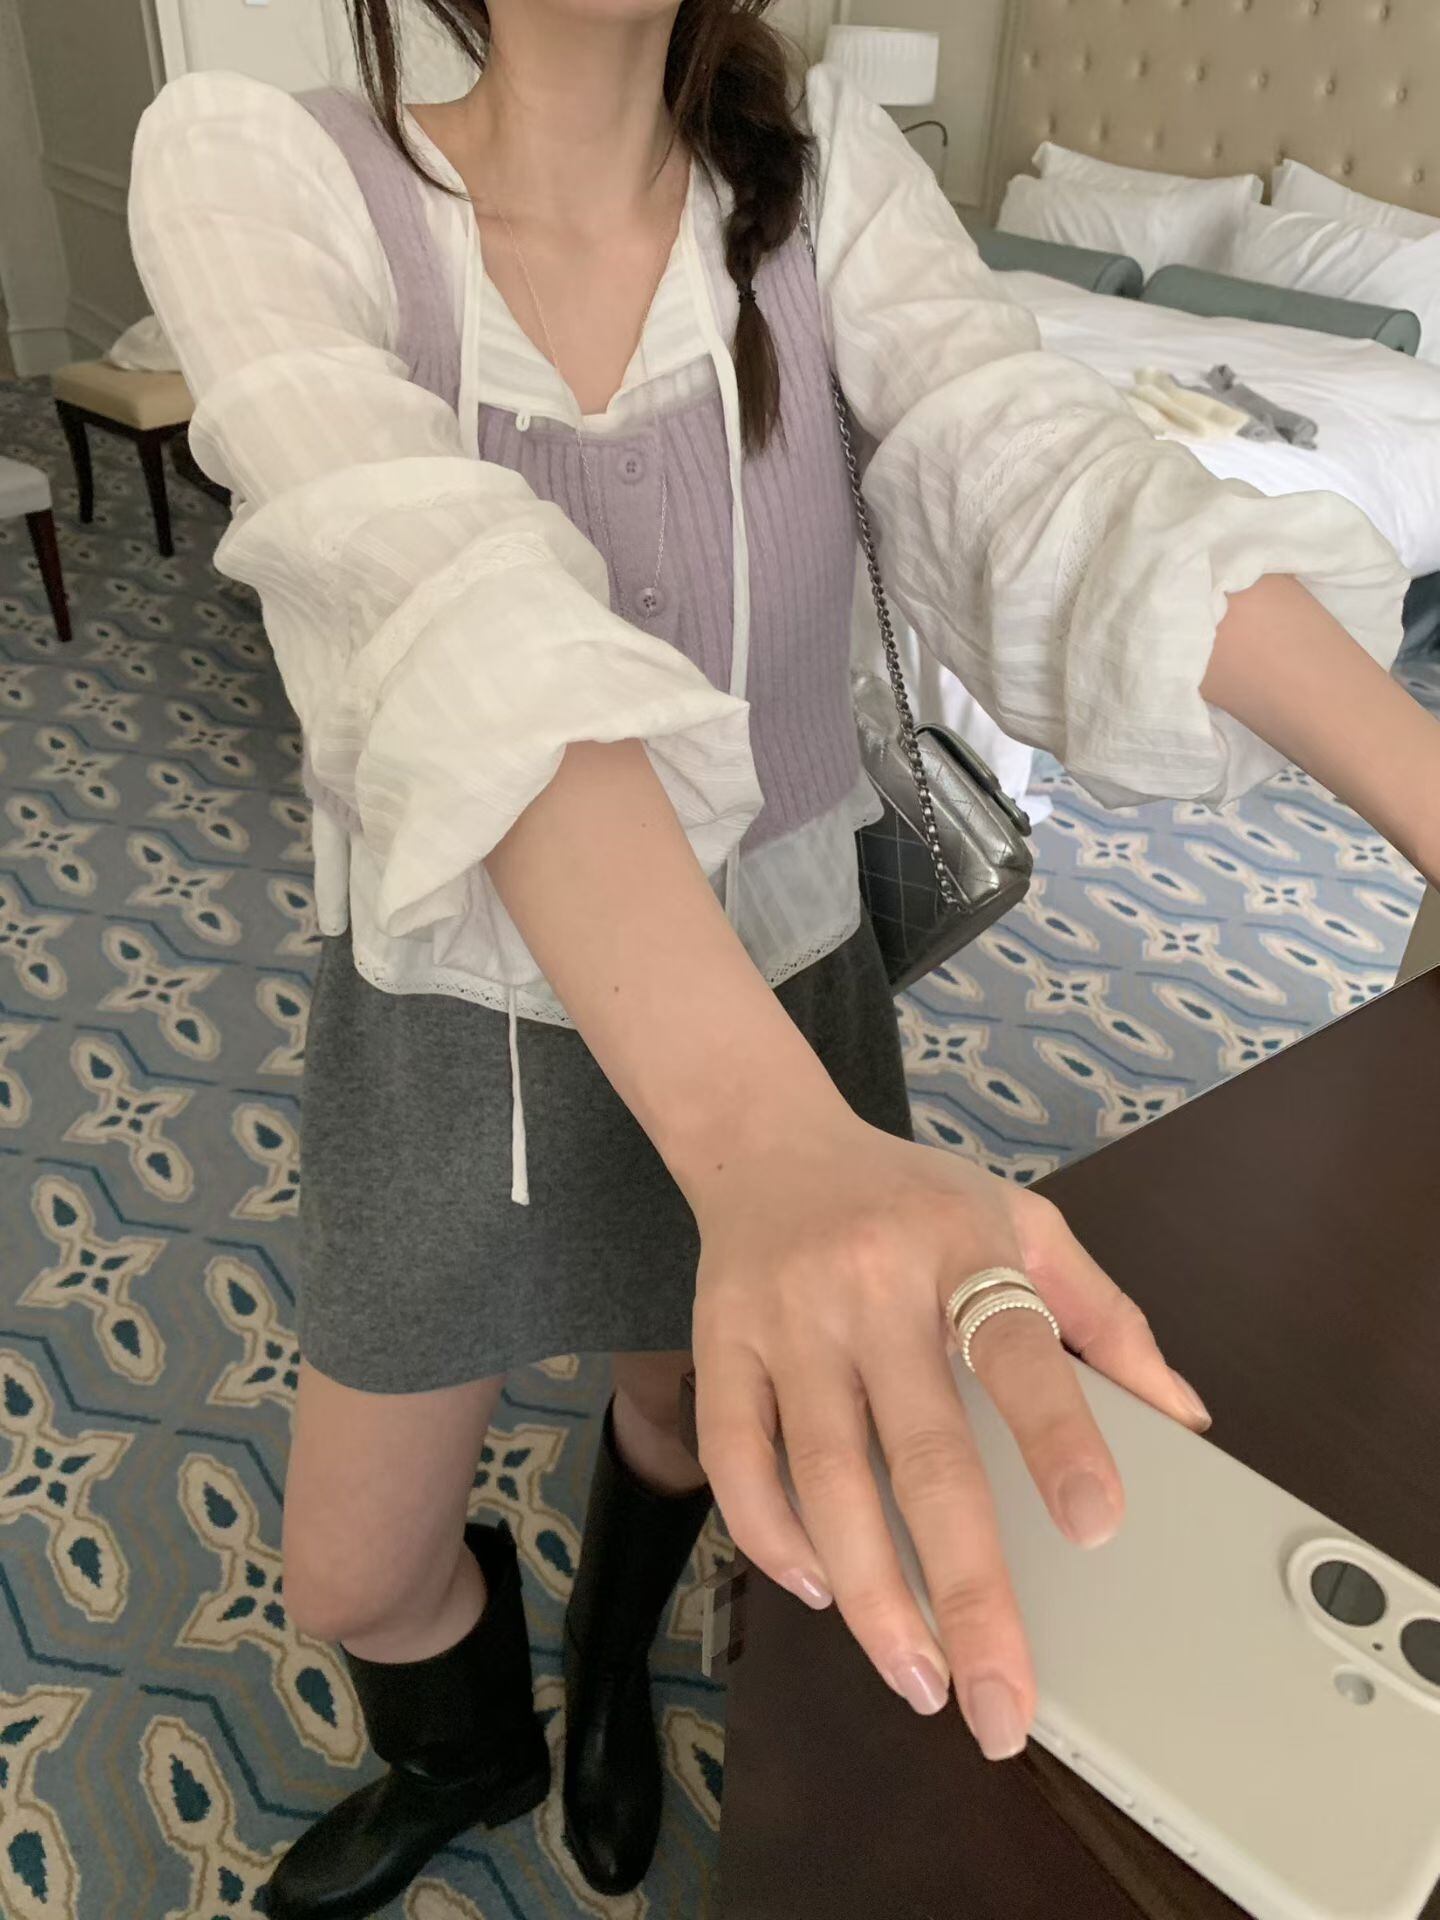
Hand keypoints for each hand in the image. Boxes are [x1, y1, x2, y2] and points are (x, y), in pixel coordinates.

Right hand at [689, 1109, 1208, 1759]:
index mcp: (963, 1246)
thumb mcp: (1023, 1221)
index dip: (1057, 1436)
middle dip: (967, 1589)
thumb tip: (1186, 1420)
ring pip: (826, 1476)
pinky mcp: (718, 1343)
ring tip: (920, 1678)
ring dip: (873, 1594)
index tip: (1097, 1528)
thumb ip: (1105, 1314)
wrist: (768, 1141)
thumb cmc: (912, 1195)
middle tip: (999, 1702)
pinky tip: (821, 1591)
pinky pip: (736, 1458)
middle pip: (922, 1452)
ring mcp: (786, 1317)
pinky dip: (773, 1537)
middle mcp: (871, 1285)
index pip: (1020, 1346)